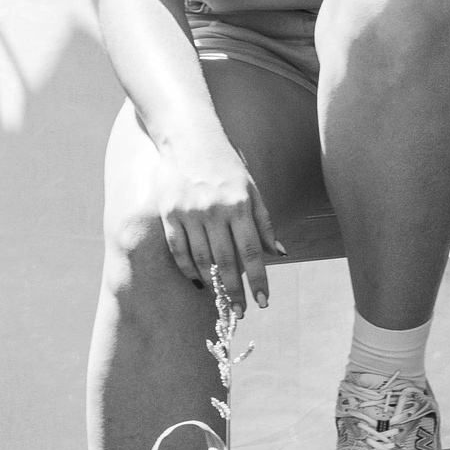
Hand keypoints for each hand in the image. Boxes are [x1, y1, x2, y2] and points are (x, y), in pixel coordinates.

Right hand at [153, 127, 282, 311]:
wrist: (188, 137)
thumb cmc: (225, 164)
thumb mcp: (251, 188)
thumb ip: (263, 222)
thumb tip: (280, 253)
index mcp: (239, 204)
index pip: (251, 252)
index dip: (258, 281)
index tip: (264, 303)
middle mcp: (214, 210)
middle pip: (226, 262)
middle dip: (235, 291)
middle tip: (241, 312)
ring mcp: (189, 212)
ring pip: (202, 260)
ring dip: (213, 284)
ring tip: (222, 300)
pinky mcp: (169, 213)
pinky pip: (179, 251)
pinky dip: (189, 270)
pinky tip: (199, 281)